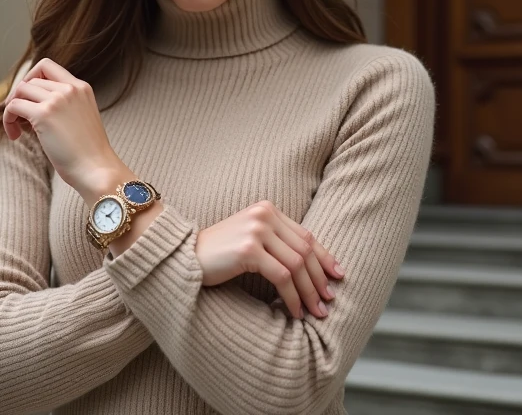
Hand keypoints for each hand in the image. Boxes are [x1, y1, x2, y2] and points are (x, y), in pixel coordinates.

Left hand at [2, 58, 121, 197]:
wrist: (97, 169)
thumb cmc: (88, 153)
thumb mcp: (81, 118)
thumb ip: (63, 105)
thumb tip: (30, 105)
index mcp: (81, 88)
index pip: (47, 66)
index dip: (31, 79)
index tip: (29, 99)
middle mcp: (70, 89)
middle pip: (30, 80)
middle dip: (20, 97)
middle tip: (20, 119)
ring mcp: (57, 100)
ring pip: (20, 90)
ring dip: (12, 109)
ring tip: (17, 129)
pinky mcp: (44, 114)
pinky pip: (13, 106)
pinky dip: (8, 120)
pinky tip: (15, 136)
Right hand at [194, 201, 344, 319]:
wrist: (184, 256)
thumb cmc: (218, 254)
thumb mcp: (250, 240)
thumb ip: (275, 244)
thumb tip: (308, 268)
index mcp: (268, 210)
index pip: (306, 235)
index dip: (325, 257)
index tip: (337, 276)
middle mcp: (264, 215)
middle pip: (305, 251)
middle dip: (319, 279)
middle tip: (328, 301)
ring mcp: (256, 230)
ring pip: (296, 265)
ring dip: (308, 292)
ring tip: (314, 312)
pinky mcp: (248, 249)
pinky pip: (281, 276)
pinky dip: (292, 296)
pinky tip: (294, 311)